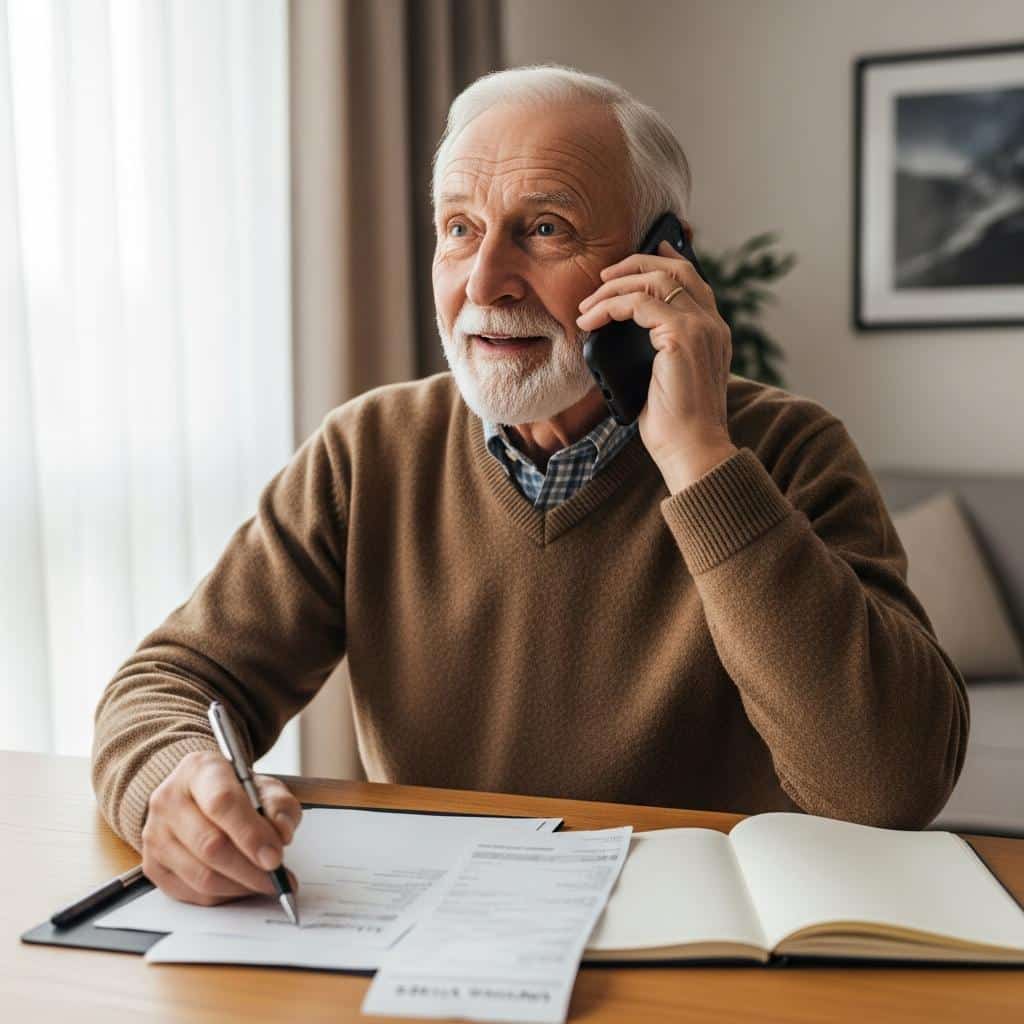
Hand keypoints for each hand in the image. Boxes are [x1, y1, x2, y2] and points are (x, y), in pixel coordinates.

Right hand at [141, 749, 301, 905]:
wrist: (198, 796)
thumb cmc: (234, 791)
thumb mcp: (264, 786)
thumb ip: (279, 806)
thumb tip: (281, 833)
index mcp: (199, 770)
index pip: (222, 803)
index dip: (251, 834)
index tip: (275, 857)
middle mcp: (169, 800)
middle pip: (210, 845)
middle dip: (251, 868)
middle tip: (277, 877)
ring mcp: (155, 834)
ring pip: (201, 875)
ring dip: (240, 886)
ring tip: (265, 883)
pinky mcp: (152, 865)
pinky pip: (191, 893)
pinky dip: (224, 896)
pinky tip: (242, 886)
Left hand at [576, 239, 736, 491]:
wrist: (692, 449)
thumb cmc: (675, 423)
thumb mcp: (666, 378)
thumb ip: (657, 349)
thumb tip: (619, 333)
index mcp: (714, 332)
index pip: (693, 280)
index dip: (666, 260)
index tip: (643, 252)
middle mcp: (712, 324)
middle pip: (675, 269)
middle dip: (635, 264)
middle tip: (604, 276)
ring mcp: (700, 327)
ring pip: (654, 281)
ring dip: (614, 287)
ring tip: (587, 305)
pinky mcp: (681, 336)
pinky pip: (638, 303)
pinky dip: (610, 306)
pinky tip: (591, 320)